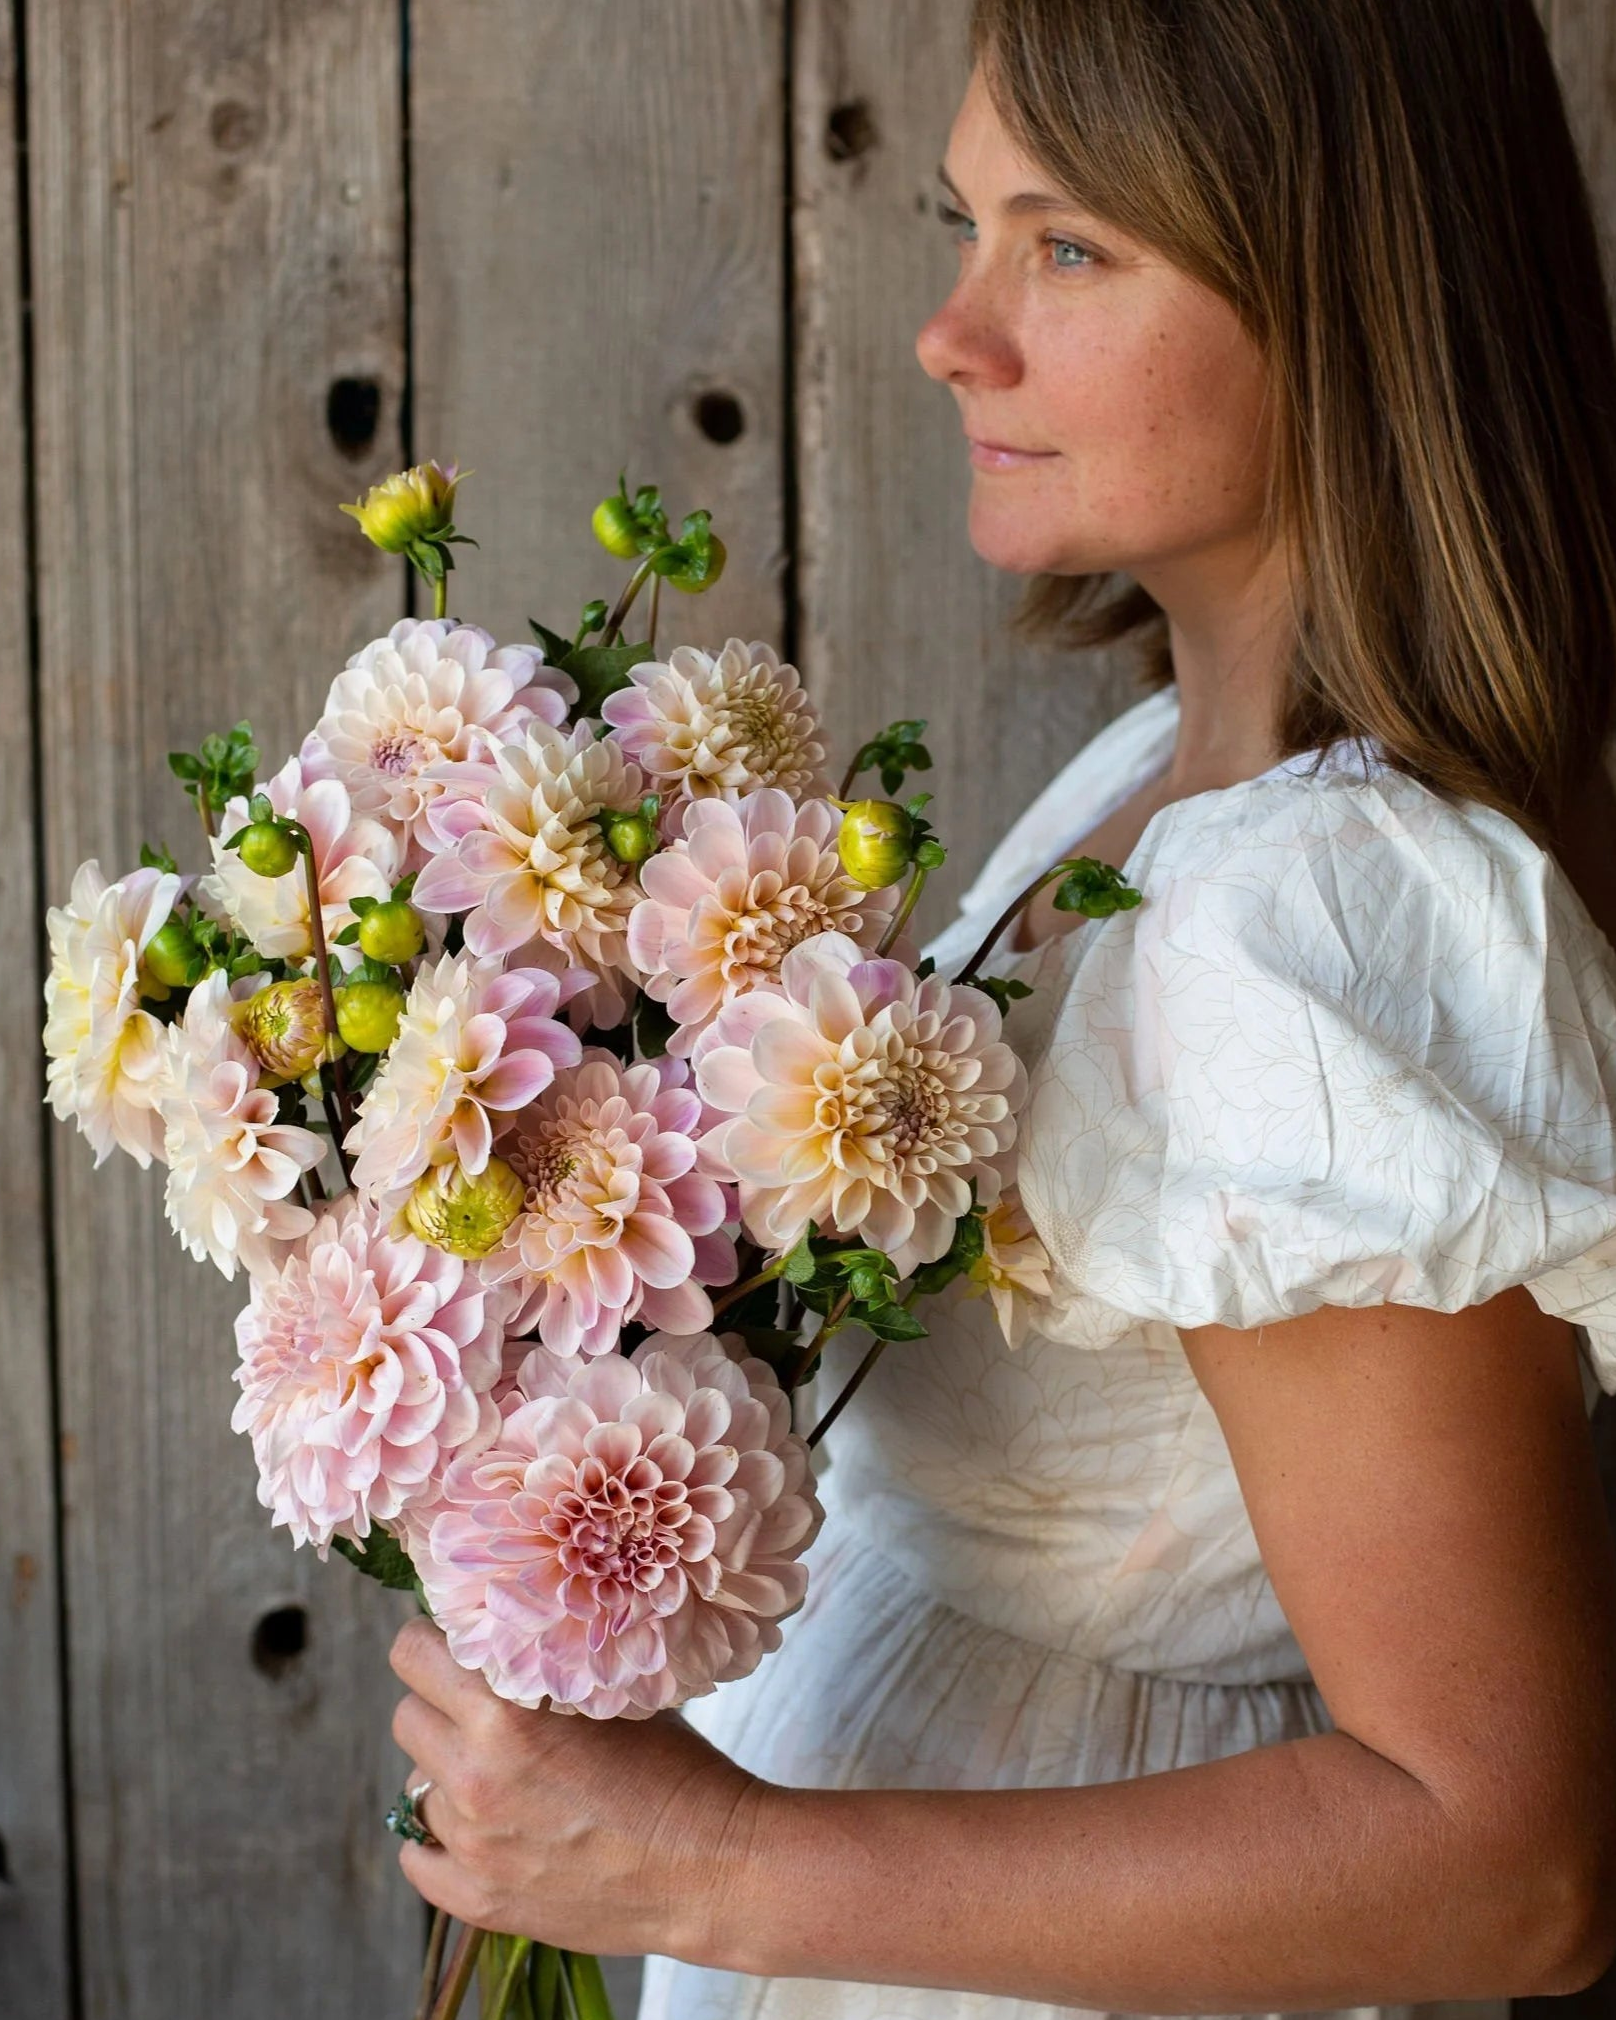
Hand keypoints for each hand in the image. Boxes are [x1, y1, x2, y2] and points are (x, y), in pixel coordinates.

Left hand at [388, 1615, 762, 1961]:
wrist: (711, 1866)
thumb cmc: (674, 1767)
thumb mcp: (609, 1691)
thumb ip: (543, 1665)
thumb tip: (498, 1637)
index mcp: (506, 1714)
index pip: (413, 1654)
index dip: (435, 1644)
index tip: (459, 1650)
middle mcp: (475, 1777)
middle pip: (407, 1717)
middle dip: (440, 1705)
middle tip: (484, 1711)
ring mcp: (472, 1845)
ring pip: (414, 1786)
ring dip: (447, 1772)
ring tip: (502, 1776)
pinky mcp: (478, 1901)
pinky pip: (418, 1857)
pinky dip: (441, 1839)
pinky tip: (485, 1828)